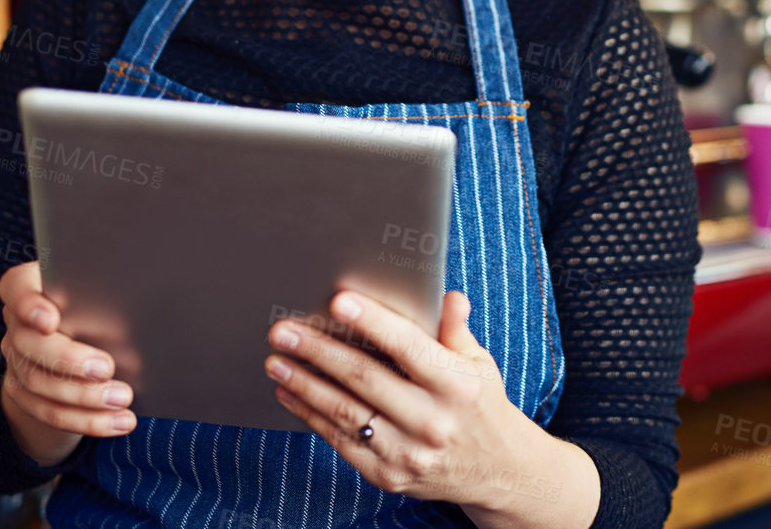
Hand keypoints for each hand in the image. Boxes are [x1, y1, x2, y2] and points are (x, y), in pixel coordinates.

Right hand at [0, 261, 136, 467]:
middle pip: (28, 342)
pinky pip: (49, 412)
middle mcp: (17, 322)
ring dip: (84, 396)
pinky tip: (118, 421)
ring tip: (122, 399)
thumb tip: (144, 300)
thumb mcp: (103, 290)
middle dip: (68, 359)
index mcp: (30, 287)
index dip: (29, 304)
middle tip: (107, 368)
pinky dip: (87, 420)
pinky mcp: (24, 392)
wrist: (80, 342)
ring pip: (38, 382)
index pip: (17, 287)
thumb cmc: (100, 302)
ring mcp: (16, 358)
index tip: (51, 320)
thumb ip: (107, 293)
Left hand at [265, 290, 584, 518]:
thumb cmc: (480, 404)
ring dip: (304, 384)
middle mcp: (432, 421)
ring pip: (345, 412)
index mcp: (456, 385)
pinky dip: (310, 415)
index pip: (408, 347)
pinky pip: (340, 441)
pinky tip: (290, 394)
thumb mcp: (479, 362)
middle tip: (284, 331)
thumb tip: (447, 295)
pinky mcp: (387, 475)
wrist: (495, 471)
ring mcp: (408, 452)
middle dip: (319, 351)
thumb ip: (455, 329)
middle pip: (365, 379)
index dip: (372, 323)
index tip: (338, 301)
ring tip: (276, 360)